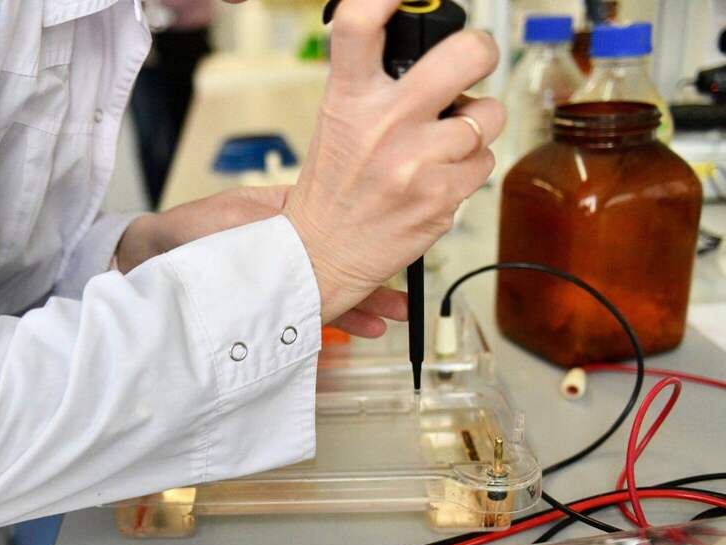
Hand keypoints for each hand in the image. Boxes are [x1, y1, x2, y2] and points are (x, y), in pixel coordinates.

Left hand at [116, 186, 406, 337]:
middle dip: (371, 284)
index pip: (338, 228)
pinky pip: (303, 313)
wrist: (148, 260)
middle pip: (339, 265)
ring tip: (388, 321)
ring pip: (326, 290)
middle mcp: (289, 246)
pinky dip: (327, 322)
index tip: (394, 258)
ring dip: (357, 306)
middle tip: (403, 305)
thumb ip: (280, 222)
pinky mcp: (266, 302)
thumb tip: (326, 226)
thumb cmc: (190, 230)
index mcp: (288, 216)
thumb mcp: (239, 217)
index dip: (367, 246)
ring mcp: (279, 276)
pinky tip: (350, 334)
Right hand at [284, 0, 504, 323]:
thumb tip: (429, 51)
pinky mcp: (443, 197)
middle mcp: (385, 123)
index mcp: (349, 99)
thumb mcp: (336, 121)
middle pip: (468, 53)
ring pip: (489, 115)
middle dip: (479, 52)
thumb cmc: (332, 189)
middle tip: (468, 65)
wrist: (321, 255)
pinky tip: (437, 179)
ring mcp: (418, 161)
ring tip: (441, 144)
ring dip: (474, 128)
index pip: (361, 24)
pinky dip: (468, 170)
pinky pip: (484, 162)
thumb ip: (374, 83)